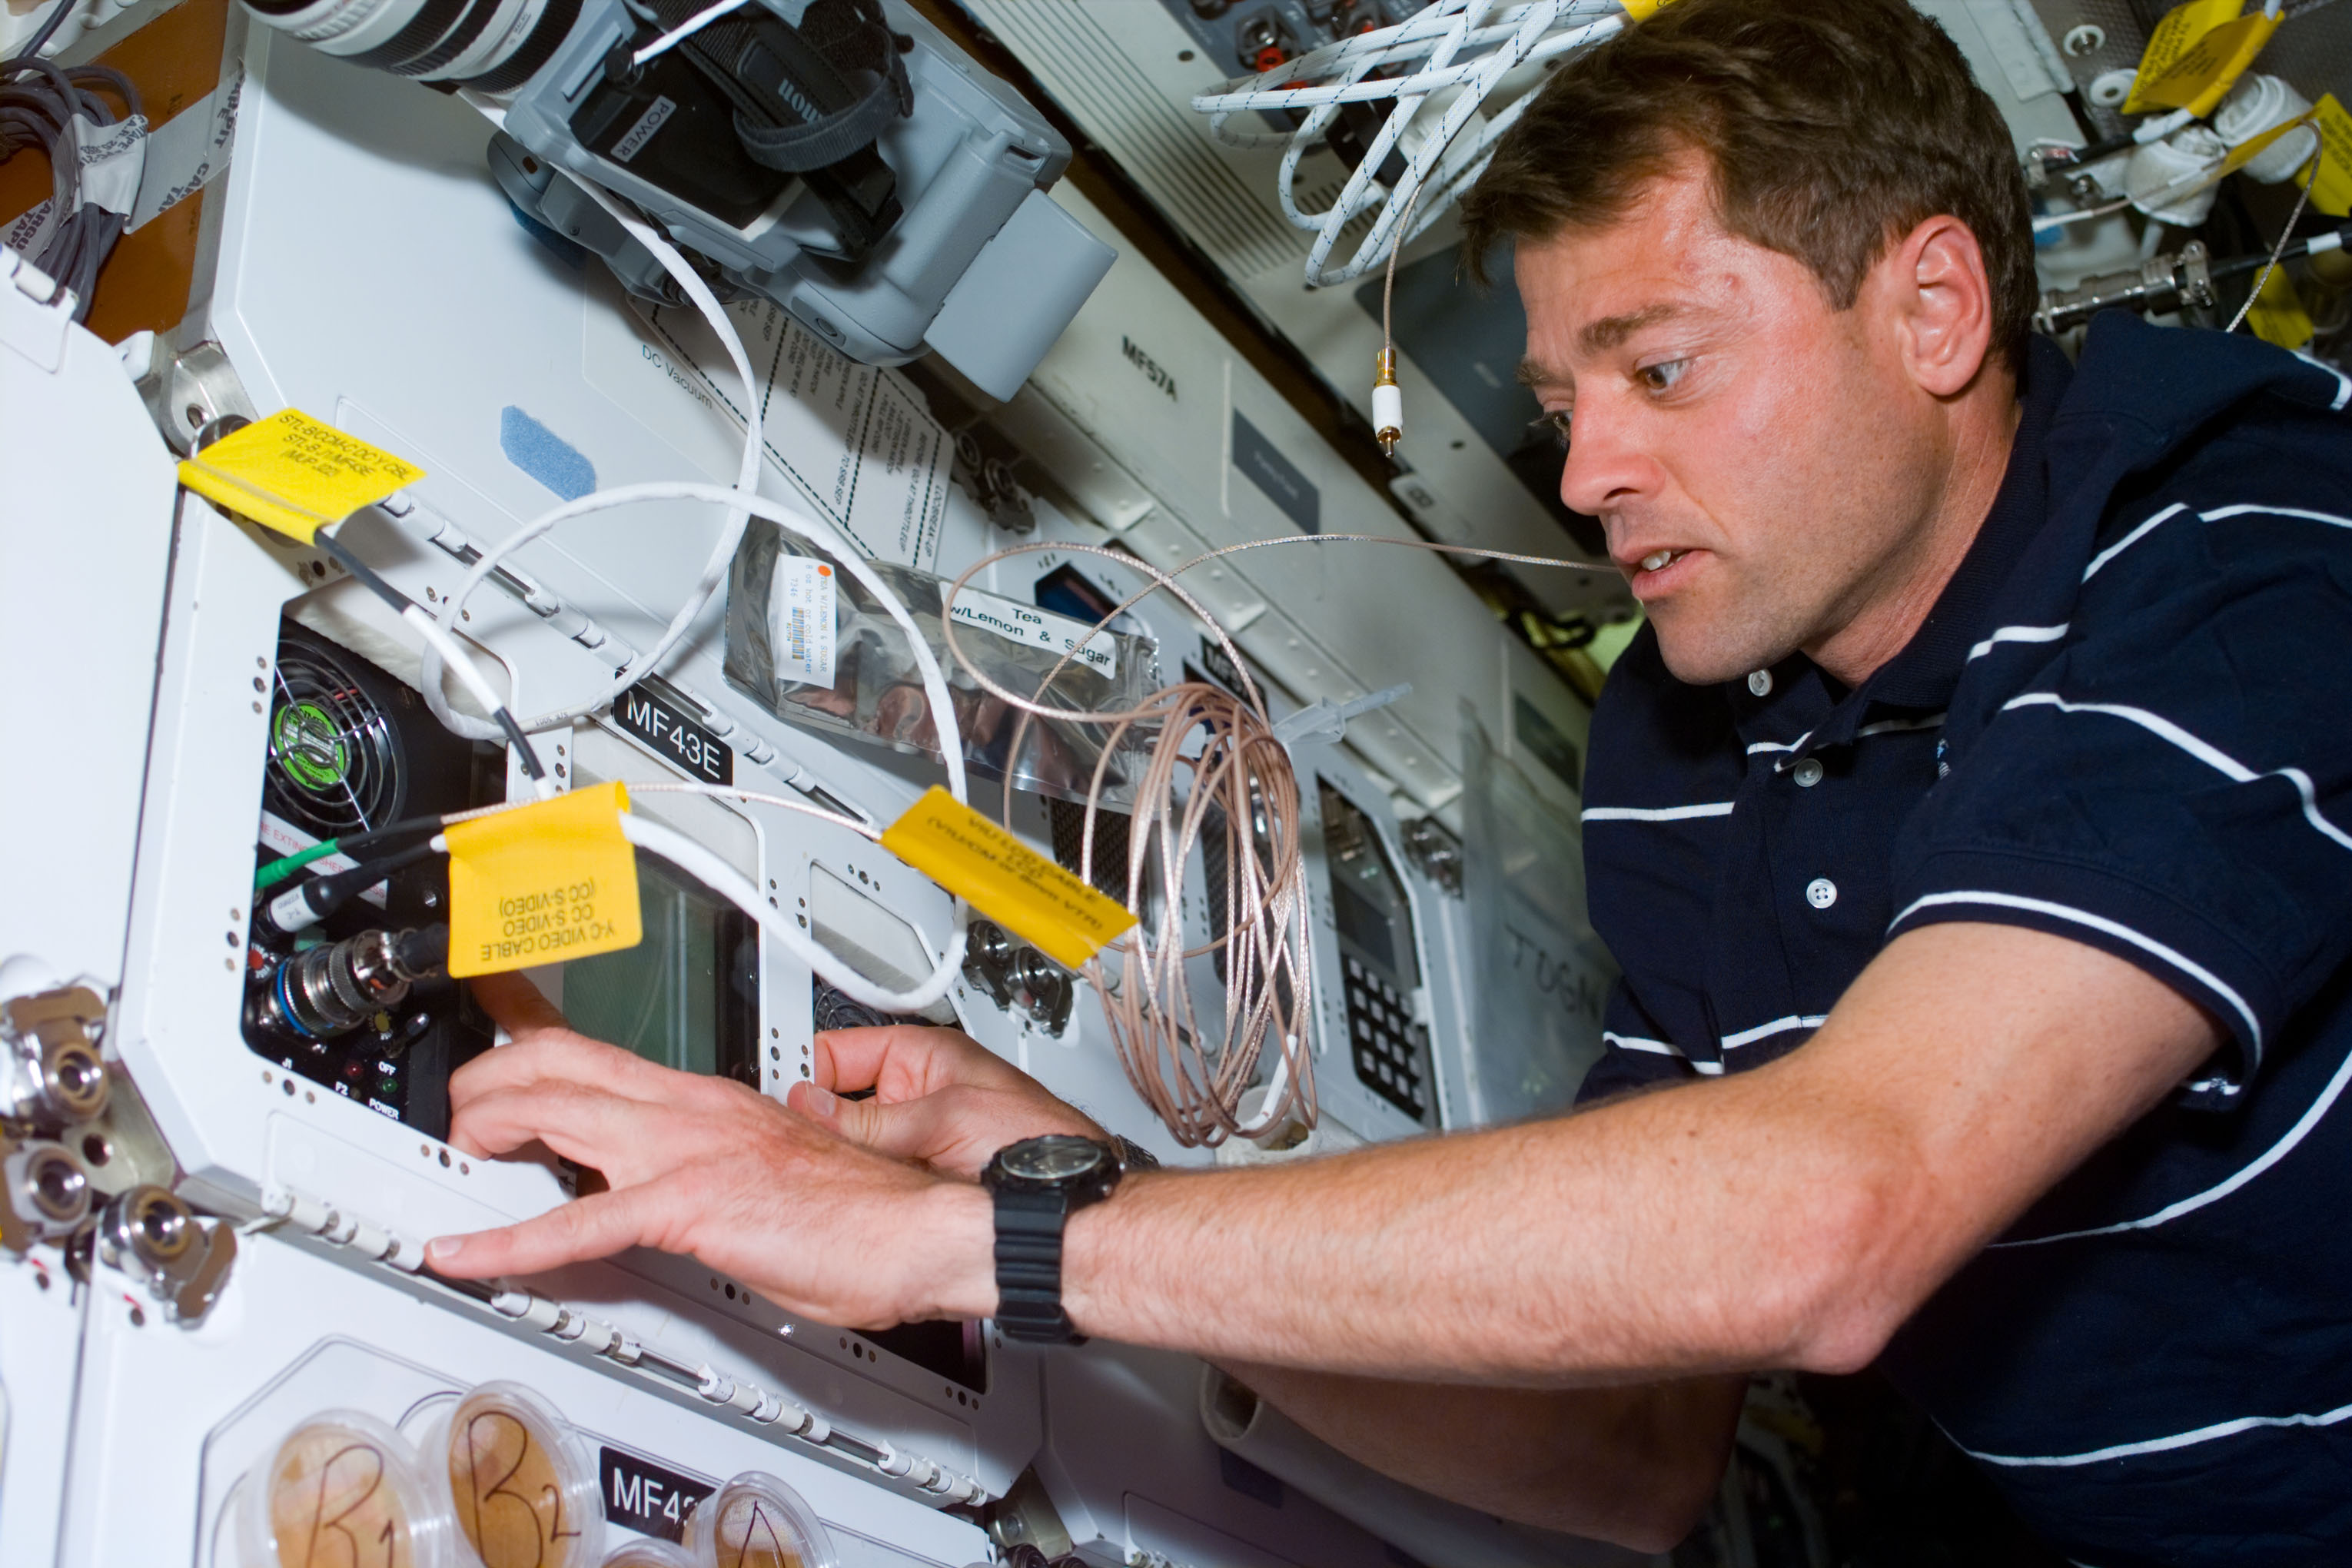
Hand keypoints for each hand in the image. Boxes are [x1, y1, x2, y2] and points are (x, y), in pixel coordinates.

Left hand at [425, 973, 994, 1327]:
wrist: (922, 1225)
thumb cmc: (868, 1211)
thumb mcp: (771, 1170)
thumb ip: (716, 1167)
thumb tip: (685, 1186)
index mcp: (707, 1099)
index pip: (599, 1051)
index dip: (528, 1044)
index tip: (492, 1048)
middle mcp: (688, 1109)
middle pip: (555, 1061)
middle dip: (487, 1082)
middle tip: (463, 1119)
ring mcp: (683, 1151)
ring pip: (551, 1109)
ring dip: (482, 1131)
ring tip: (453, 1158)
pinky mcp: (687, 1205)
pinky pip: (574, 1223)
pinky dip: (504, 1243)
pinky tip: (464, 1254)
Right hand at [789, 1022, 1107, 1179]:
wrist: (1068, 1203)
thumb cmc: (1040, 1142)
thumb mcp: (947, 1118)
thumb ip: (874, 1118)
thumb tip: (810, 1110)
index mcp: (924, 1057)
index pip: (839, 1051)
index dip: (806, 1074)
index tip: (777, 1101)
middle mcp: (916, 1094)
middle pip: (839, 1103)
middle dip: (817, 1125)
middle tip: (789, 1147)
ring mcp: (915, 1139)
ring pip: (850, 1146)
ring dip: (837, 1161)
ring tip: (820, 1175)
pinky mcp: (918, 1179)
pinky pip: (870, 1178)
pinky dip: (856, 1188)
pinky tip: (847, 1200)